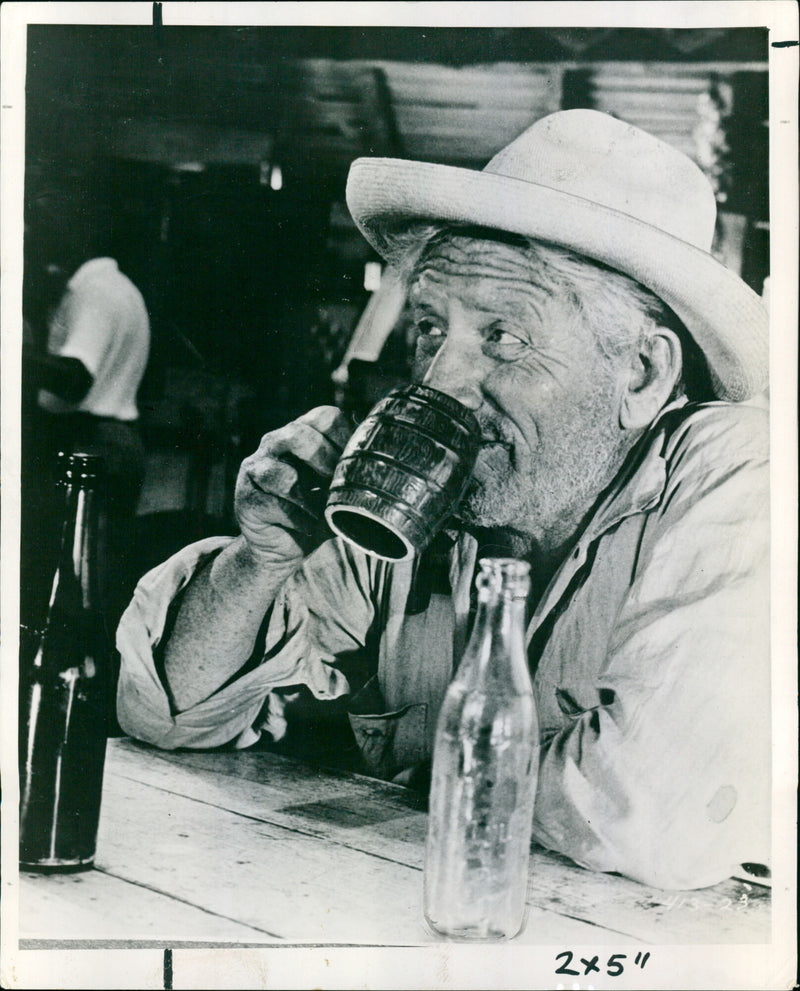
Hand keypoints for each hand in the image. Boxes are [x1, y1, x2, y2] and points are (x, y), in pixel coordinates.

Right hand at [234, 406, 351, 565]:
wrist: (284, 548)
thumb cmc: (317, 514)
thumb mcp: (339, 492)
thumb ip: (354, 474)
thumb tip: (384, 462)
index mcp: (300, 433)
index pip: (324, 416)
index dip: (345, 438)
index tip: (355, 466)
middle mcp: (274, 444)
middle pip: (297, 434)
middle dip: (324, 459)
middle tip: (336, 484)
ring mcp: (255, 469)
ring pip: (279, 473)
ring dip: (309, 498)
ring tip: (323, 512)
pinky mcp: (246, 498)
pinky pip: (273, 505)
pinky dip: (298, 519)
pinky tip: (308, 527)